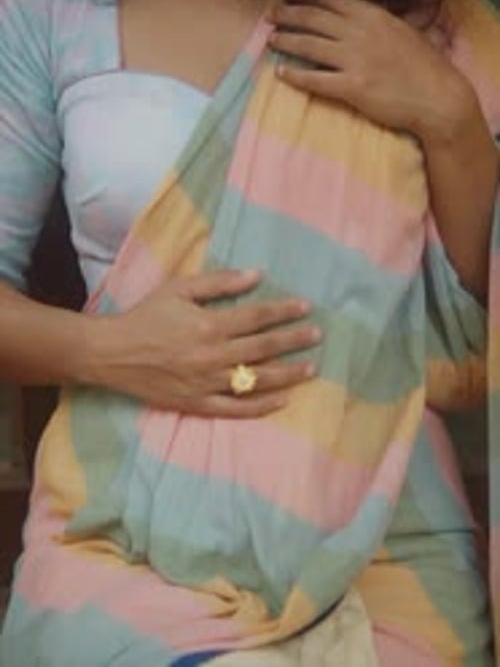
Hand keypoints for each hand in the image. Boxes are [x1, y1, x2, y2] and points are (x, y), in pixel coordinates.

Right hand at [84, 269, 320, 417]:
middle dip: (293, 340)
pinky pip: (236, 409)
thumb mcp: (179, 289)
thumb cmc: (146, 316)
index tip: (306, 308)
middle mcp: (212, 356)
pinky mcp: (198, 404)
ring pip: (256, 380)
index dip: (284, 312)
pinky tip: (283, 400)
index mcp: (209, 325)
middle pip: (263, 348)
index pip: (257, 317)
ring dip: (287, 374)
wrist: (111, 353)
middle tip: (317, 335)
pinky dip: (261, 406)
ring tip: (310, 368)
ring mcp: (207, 383)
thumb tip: (256, 275)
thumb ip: (219, 282)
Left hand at [269, 0, 472, 144]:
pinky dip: (295, 75)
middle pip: (313, 17)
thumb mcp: (402, 31)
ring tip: (271, 39)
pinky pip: (315, 79)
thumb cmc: (425, 66)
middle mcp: (360, 32)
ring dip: (286, 40)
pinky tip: (281, 73)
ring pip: (309, 45)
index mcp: (372, 15)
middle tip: (270, 14)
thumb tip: (357, 17)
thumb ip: (376, 22)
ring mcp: (355, 60)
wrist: (439, 97)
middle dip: (287, 13)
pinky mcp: (352, 87)